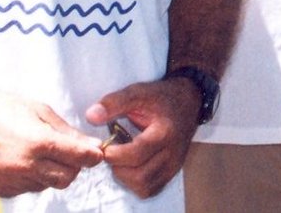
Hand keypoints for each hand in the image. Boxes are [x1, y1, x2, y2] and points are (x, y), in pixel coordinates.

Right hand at [0, 88, 102, 196]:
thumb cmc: (1, 108)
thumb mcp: (40, 111)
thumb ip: (68, 132)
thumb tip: (91, 146)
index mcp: (39, 142)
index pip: (79, 158)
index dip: (93, 156)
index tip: (96, 153)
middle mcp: (24, 165)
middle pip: (66, 179)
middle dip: (73, 167)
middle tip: (67, 153)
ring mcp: (8, 179)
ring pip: (45, 185)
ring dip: (49, 172)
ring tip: (37, 152)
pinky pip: (25, 189)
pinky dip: (29, 178)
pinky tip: (21, 160)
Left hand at [86, 77, 199, 197]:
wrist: (189, 101)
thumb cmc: (162, 97)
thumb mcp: (139, 92)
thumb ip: (115, 103)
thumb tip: (91, 116)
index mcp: (165, 132)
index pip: (136, 154)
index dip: (114, 154)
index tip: (104, 146)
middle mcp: (172, 152)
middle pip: (140, 175)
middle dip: (118, 167)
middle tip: (112, 153)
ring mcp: (174, 164)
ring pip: (144, 186)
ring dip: (126, 177)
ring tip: (121, 160)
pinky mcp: (172, 171)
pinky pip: (151, 188)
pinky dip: (136, 183)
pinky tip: (131, 167)